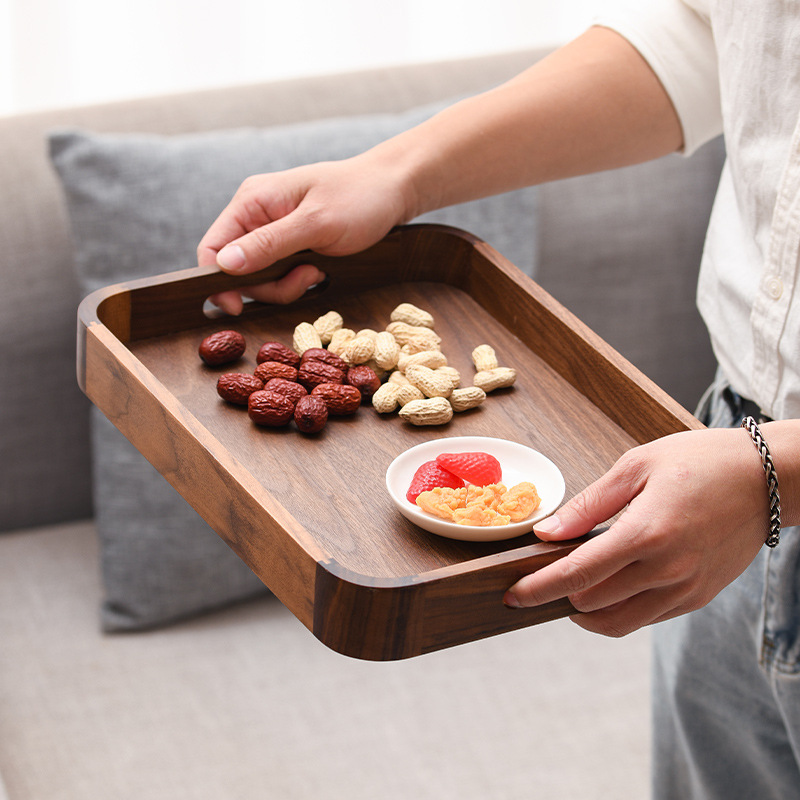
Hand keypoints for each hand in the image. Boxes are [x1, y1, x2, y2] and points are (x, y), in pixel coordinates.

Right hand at [197, 154, 412, 313]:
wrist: (395, 190)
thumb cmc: (360, 198)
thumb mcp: (316, 223)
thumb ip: (270, 243)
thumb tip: (225, 264)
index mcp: (252, 201)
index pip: (212, 247)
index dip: (217, 281)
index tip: (237, 307)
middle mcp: (257, 216)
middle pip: (237, 270)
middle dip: (268, 285)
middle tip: (305, 277)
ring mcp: (274, 232)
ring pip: (261, 278)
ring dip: (288, 284)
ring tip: (318, 269)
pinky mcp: (292, 245)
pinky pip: (281, 275)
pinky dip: (298, 280)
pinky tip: (320, 268)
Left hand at [504, 427, 770, 636]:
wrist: (766, 478)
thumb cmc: (700, 461)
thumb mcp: (636, 467)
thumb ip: (588, 505)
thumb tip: (547, 533)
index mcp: (646, 532)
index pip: (577, 574)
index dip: (537, 589)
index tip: (512, 595)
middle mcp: (667, 570)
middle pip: (592, 604)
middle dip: (557, 595)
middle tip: (540, 578)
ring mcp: (686, 588)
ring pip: (618, 623)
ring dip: (586, 611)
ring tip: (571, 587)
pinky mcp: (699, 597)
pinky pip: (647, 618)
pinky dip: (618, 610)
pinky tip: (610, 586)